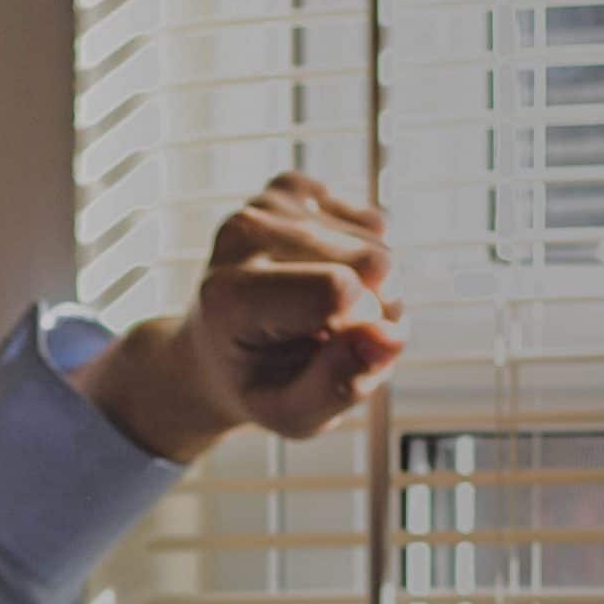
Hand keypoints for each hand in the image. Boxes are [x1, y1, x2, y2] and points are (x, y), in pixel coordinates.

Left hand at [68, 171, 403, 463]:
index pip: (340, 291)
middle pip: (373, 263)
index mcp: (231, 295)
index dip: (362, 331)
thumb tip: (390, 336)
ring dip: (371, 289)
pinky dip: (363, 258)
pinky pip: (373, 222)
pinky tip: (325, 278)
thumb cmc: (256, 385)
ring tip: (323, 314)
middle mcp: (243, 234)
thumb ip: (338, 387)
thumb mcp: (291, 415)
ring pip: (380, 243)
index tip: (330, 352)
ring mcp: (266, 204)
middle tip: (329, 338)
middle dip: (374, 310)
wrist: (213, 351)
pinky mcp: (291, 188)